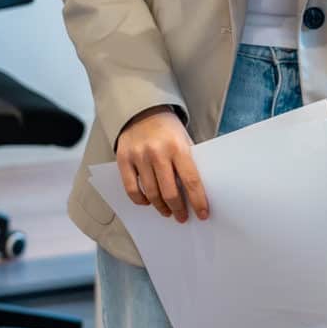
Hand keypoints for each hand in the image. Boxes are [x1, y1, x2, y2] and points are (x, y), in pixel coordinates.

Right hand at [116, 107, 208, 221]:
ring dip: (160, 207)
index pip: (191, 181)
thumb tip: (196, 192)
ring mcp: (139, 156)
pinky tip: (147, 202)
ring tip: (167, 211)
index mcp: (178, 147)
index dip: (198, 201)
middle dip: (178, 208)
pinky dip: (140, 200)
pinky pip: (131, 188)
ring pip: (151, 193)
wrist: (142, 110)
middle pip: (170, 191)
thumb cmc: (168, 129)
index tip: (202, 214)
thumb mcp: (184, 140)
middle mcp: (157, 152)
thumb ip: (188, 162)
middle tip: (182, 217)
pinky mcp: (123, 159)